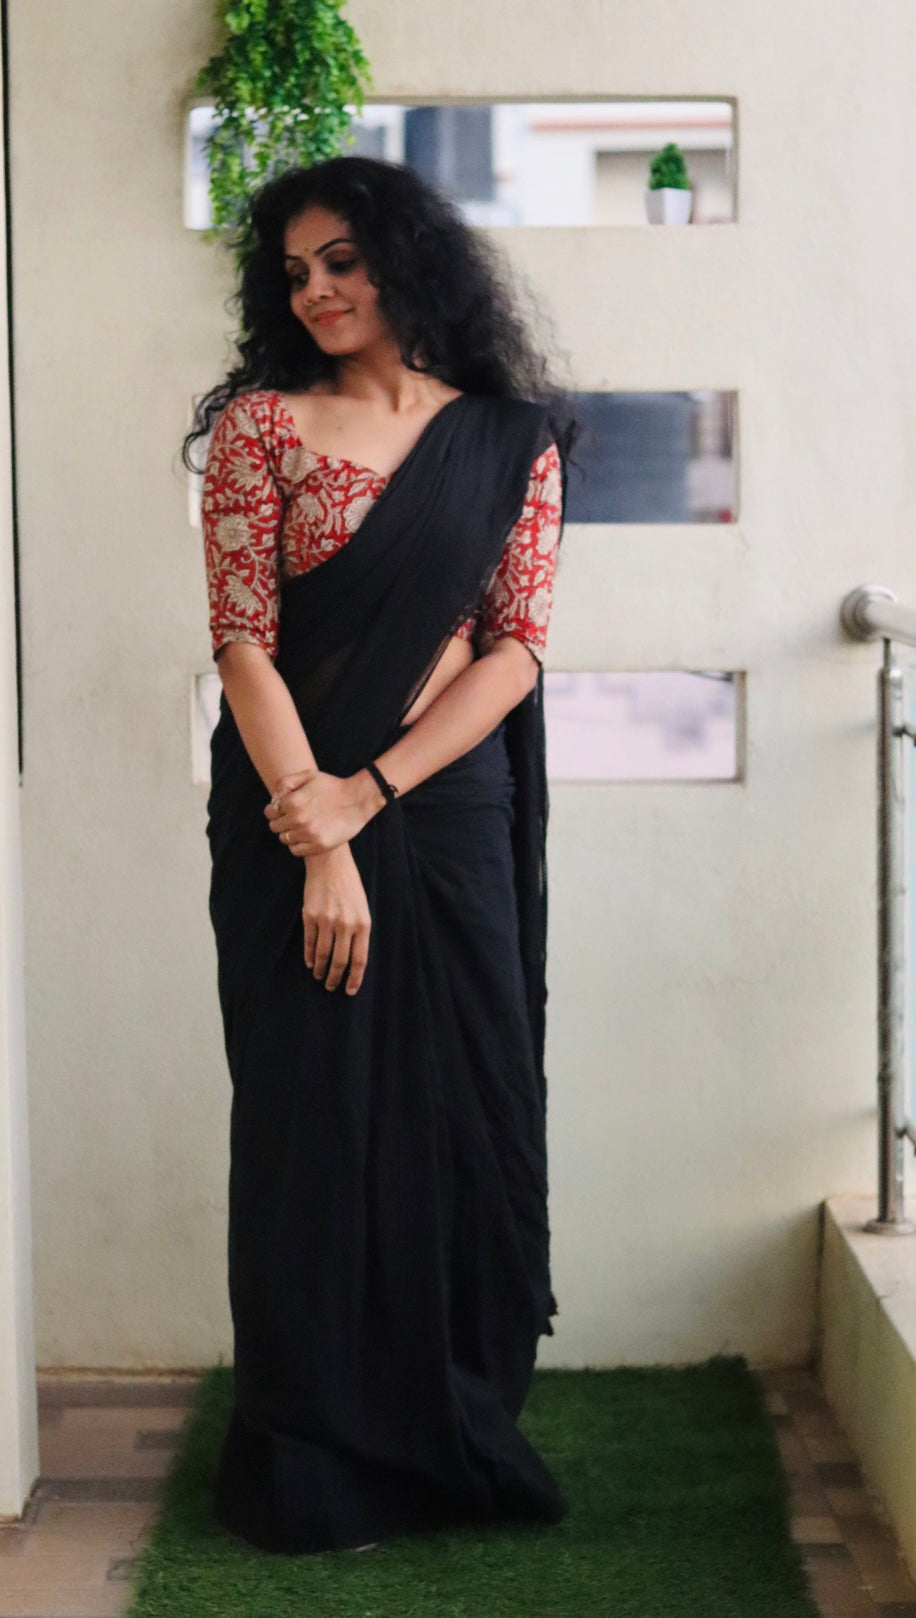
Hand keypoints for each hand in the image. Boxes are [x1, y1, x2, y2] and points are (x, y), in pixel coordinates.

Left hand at [265, 768, 382, 856]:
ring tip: (302, 827)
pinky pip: (296, 850)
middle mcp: (298, 819)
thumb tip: (273, 800)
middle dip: (281, 822)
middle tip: (293, 819)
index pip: (270, 812)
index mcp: (293, 801)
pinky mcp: (319, 845)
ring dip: (290, 834)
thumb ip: (285, 783)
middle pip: (275, 827)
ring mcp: (308, 834)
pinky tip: (306, 837)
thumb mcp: (309, 775)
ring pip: (284, 839)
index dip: (274, 811)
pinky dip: (298, 845)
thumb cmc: (332, 786)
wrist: (358, 799)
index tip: (283, 811)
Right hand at [302, 845, 371, 994]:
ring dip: (321, 969)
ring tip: (319, 977)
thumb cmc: (349, 886)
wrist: (330, 862)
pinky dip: (309, 956)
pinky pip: (309, 942)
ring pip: (322, 954)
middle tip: (331, 987)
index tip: (349, 991)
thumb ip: (359, 932)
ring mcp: (326, 920)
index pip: (359, 960)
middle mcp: (345, 924)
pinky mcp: (310, 915)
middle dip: (335, 978)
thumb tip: (352, 959)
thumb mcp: (362, 908)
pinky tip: (310, 963)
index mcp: (363, 923)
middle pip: (340, 961)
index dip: (354, 978)